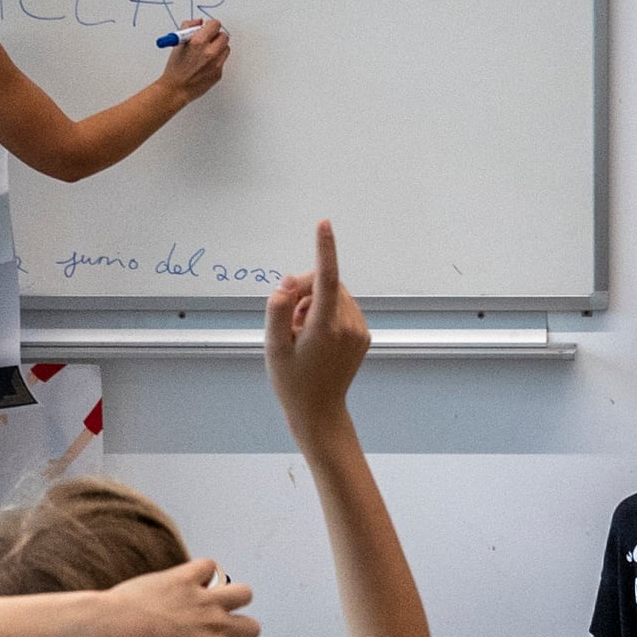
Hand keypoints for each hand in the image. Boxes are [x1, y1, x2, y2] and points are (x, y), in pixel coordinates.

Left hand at [86, 556, 258, 636]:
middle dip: (240, 636)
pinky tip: (193, 585)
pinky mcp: (185, 577)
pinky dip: (204, 574)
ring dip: (234, 601)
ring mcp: (204, 599)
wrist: (111, 630)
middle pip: (252, 628)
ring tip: (216, 609)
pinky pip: (209, 567)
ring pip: (242, 593)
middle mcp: (218, 625)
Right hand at [155, 19, 230, 103]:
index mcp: (199, 42)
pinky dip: (216, 60)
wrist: (176, 89)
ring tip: (207, 52)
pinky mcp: (219, 73)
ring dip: (218, 48)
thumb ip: (189, 27)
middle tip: (208, 40)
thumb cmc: (175, 67)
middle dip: (216, 36)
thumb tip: (199, 21)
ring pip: (226, 48)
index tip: (208, 28)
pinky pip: (222, 61)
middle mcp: (210, 52)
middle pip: (224, 36)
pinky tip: (205, 64)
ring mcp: (216, 64)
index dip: (211, 25)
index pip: (215, 25)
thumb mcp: (178, 43)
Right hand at [262, 222, 369, 430]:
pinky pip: (343, 308)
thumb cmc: (292, 381)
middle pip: (326, 284)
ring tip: (302, 333)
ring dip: (315, 303)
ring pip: (335, 294)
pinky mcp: (363, 335)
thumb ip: (277, 309)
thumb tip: (288, 283)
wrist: (319, 411)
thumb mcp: (273, 346)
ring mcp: (359, 330)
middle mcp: (348, 326)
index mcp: (325, 328)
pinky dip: (327, 312)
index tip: (324, 225)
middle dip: (304, 291)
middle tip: (289, 321)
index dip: (324, 249)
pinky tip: (316, 337)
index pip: (326, 279)